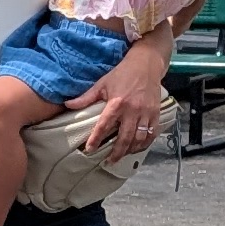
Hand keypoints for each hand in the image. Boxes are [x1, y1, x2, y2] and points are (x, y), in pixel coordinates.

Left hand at [88, 32, 171, 156]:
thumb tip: (68, 104)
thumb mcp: (102, 83)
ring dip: (130, 150)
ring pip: (139, 138)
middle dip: (116, 152)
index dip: (96, 139)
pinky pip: (152, 133)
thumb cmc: (122, 73)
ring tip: (121, 156)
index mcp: (117, 103)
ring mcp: (146, 113)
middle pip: (125, 138)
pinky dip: (145, 144)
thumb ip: (86, 97)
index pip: (105, 125)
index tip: (90, 149)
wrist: (146, 64)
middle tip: (108, 161)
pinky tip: (137, 148)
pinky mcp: (156, 113)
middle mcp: (133, 110)